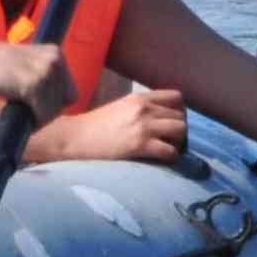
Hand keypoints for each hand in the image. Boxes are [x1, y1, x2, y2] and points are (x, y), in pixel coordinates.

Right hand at [0, 37, 73, 124]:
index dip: (55, 102)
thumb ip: (42, 73)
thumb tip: (58, 101)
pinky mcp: (33, 85)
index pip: (70, 90)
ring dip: (40, 118)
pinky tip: (19, 115)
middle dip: (49, 111)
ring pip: (54, 109)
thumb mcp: (26, 61)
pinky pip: (42, 114)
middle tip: (29, 113)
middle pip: (66, 100)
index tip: (37, 106)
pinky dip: (33, 121)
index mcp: (56, 52)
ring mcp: (45, 72)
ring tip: (22, 114)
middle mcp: (55, 60)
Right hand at [31, 83, 186, 164]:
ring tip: (168, 149)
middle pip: (181, 116)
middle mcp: (144, 108)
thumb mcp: (120, 107)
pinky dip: (170, 157)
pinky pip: (170, 151)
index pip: (176, 97)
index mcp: (139, 98)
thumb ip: (140, 108)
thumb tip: (159, 119)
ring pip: (181, 130)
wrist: (75, 138)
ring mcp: (143, 126)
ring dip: (178, 142)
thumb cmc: (95, 125)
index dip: (179, 111)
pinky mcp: (140, 145)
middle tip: (171, 141)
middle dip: (179, 130)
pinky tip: (161, 159)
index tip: (172, 123)